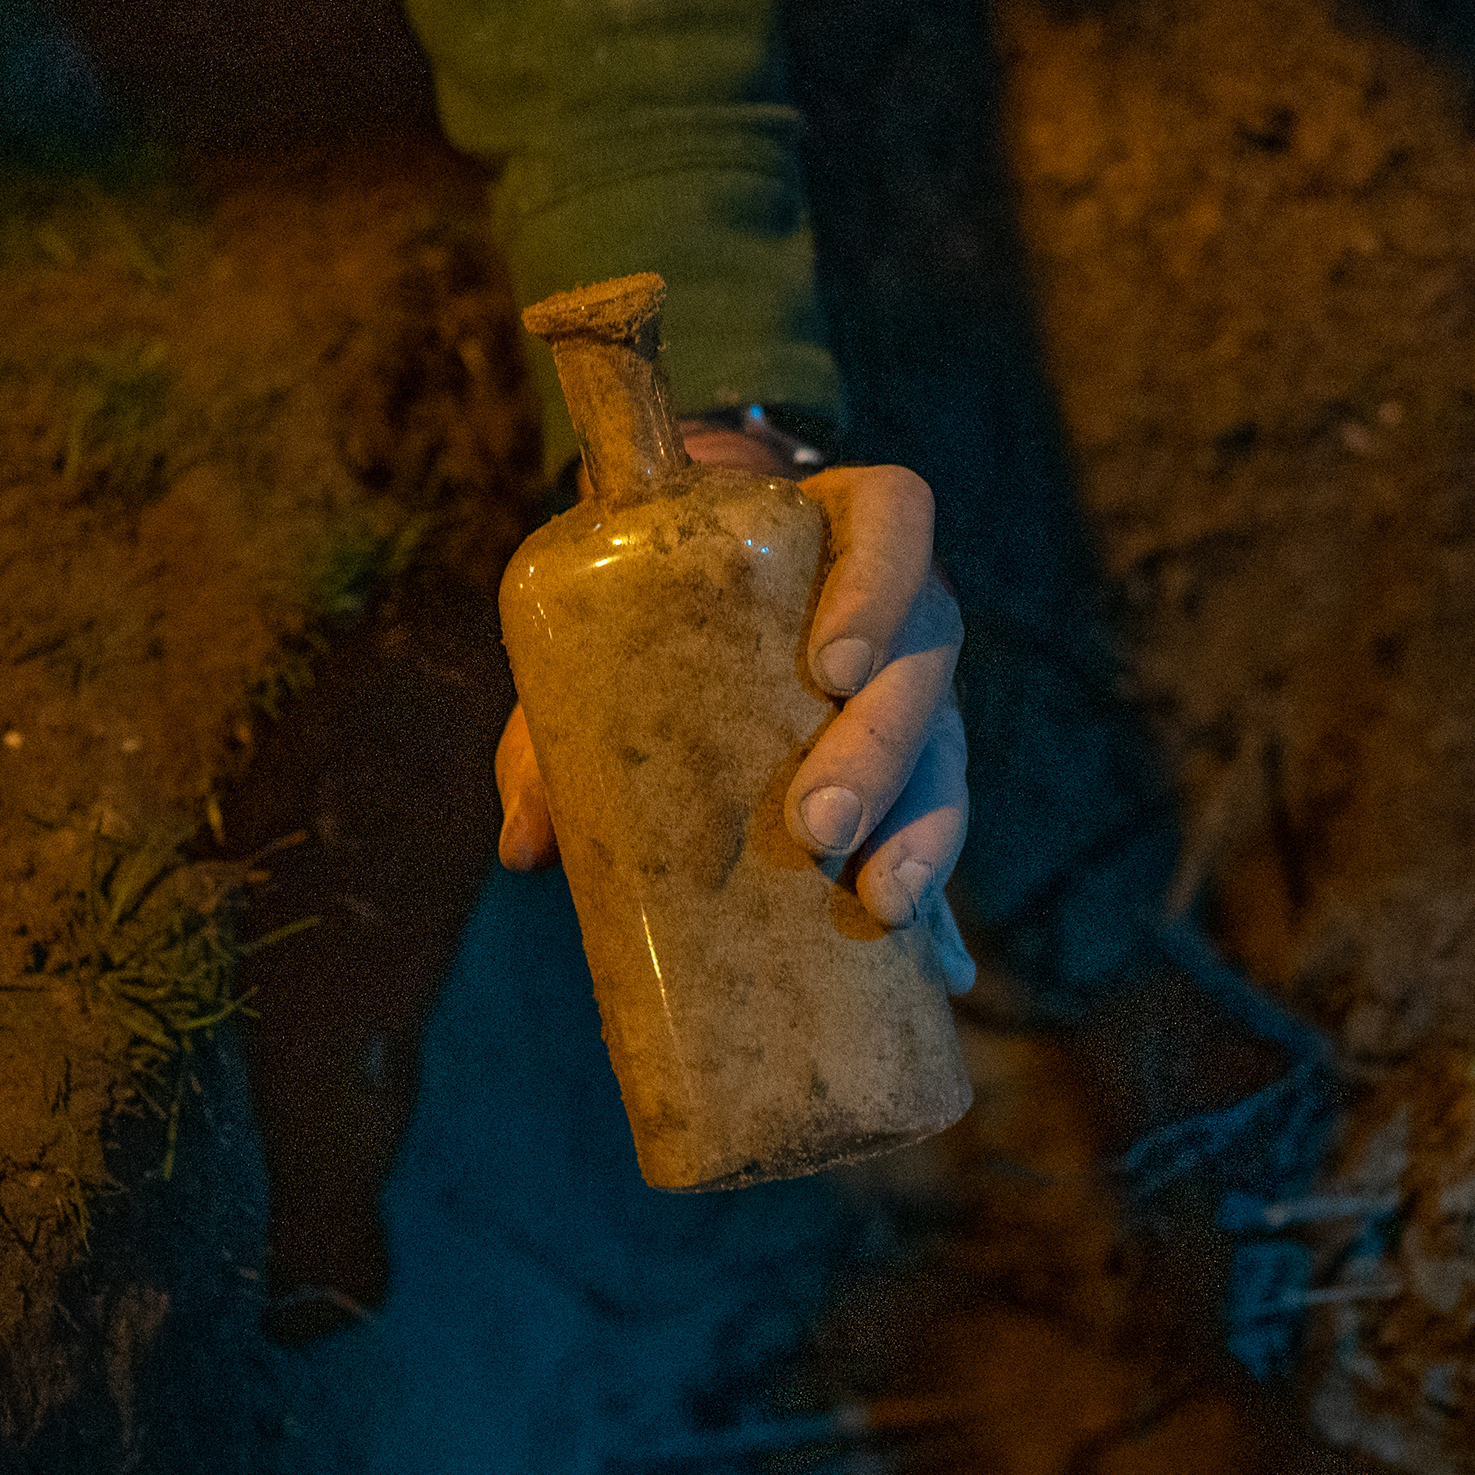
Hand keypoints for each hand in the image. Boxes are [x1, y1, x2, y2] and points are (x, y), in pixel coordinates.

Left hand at [495, 428, 977, 993]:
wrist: (697, 618)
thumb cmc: (656, 613)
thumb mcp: (605, 638)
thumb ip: (559, 724)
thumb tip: (527, 843)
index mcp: (839, 532)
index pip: (895, 517)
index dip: (879, 583)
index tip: (831, 665)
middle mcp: (904, 607)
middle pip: (924, 658)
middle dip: (880, 747)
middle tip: (816, 823)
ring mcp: (919, 691)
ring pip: (947, 751)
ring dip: (922, 828)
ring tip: (881, 899)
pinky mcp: (920, 770)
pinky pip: (942, 823)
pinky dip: (933, 885)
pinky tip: (929, 956)